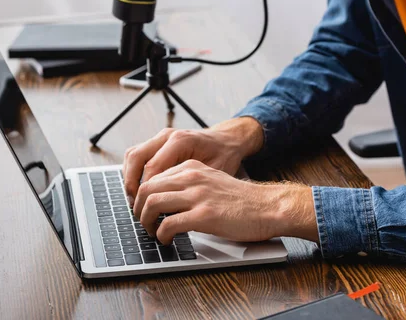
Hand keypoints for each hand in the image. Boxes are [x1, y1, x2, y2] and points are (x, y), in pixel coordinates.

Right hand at [123, 117, 263, 203]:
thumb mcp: (213, 173)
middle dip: (131, 184)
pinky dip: (133, 172)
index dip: (146, 192)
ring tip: (135, 200)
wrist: (226, 140)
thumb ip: (192, 186)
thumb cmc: (224, 156)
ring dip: (129, 178)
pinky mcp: (157, 142)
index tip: (148, 211)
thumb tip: (173, 209)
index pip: (152, 168)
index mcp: (180, 141)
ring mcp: (160, 137)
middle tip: (136, 206)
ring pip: (132, 155)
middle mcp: (167, 136)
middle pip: (136, 158)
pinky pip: (137, 154)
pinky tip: (139, 189)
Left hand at [133, 159, 318, 244]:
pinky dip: (162, 234)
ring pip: (152, 203)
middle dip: (138, 208)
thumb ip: (188, 184)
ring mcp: (197, 195)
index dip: (141, 195)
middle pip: (146, 188)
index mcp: (191, 166)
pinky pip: (169, 224)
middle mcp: (191, 176)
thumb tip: (163, 198)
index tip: (142, 208)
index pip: (152, 176)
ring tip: (152, 231)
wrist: (268, 207)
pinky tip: (167, 239)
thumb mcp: (210, 180)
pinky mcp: (204, 215)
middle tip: (142, 221)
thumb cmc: (240, 199)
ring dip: (146, 221)